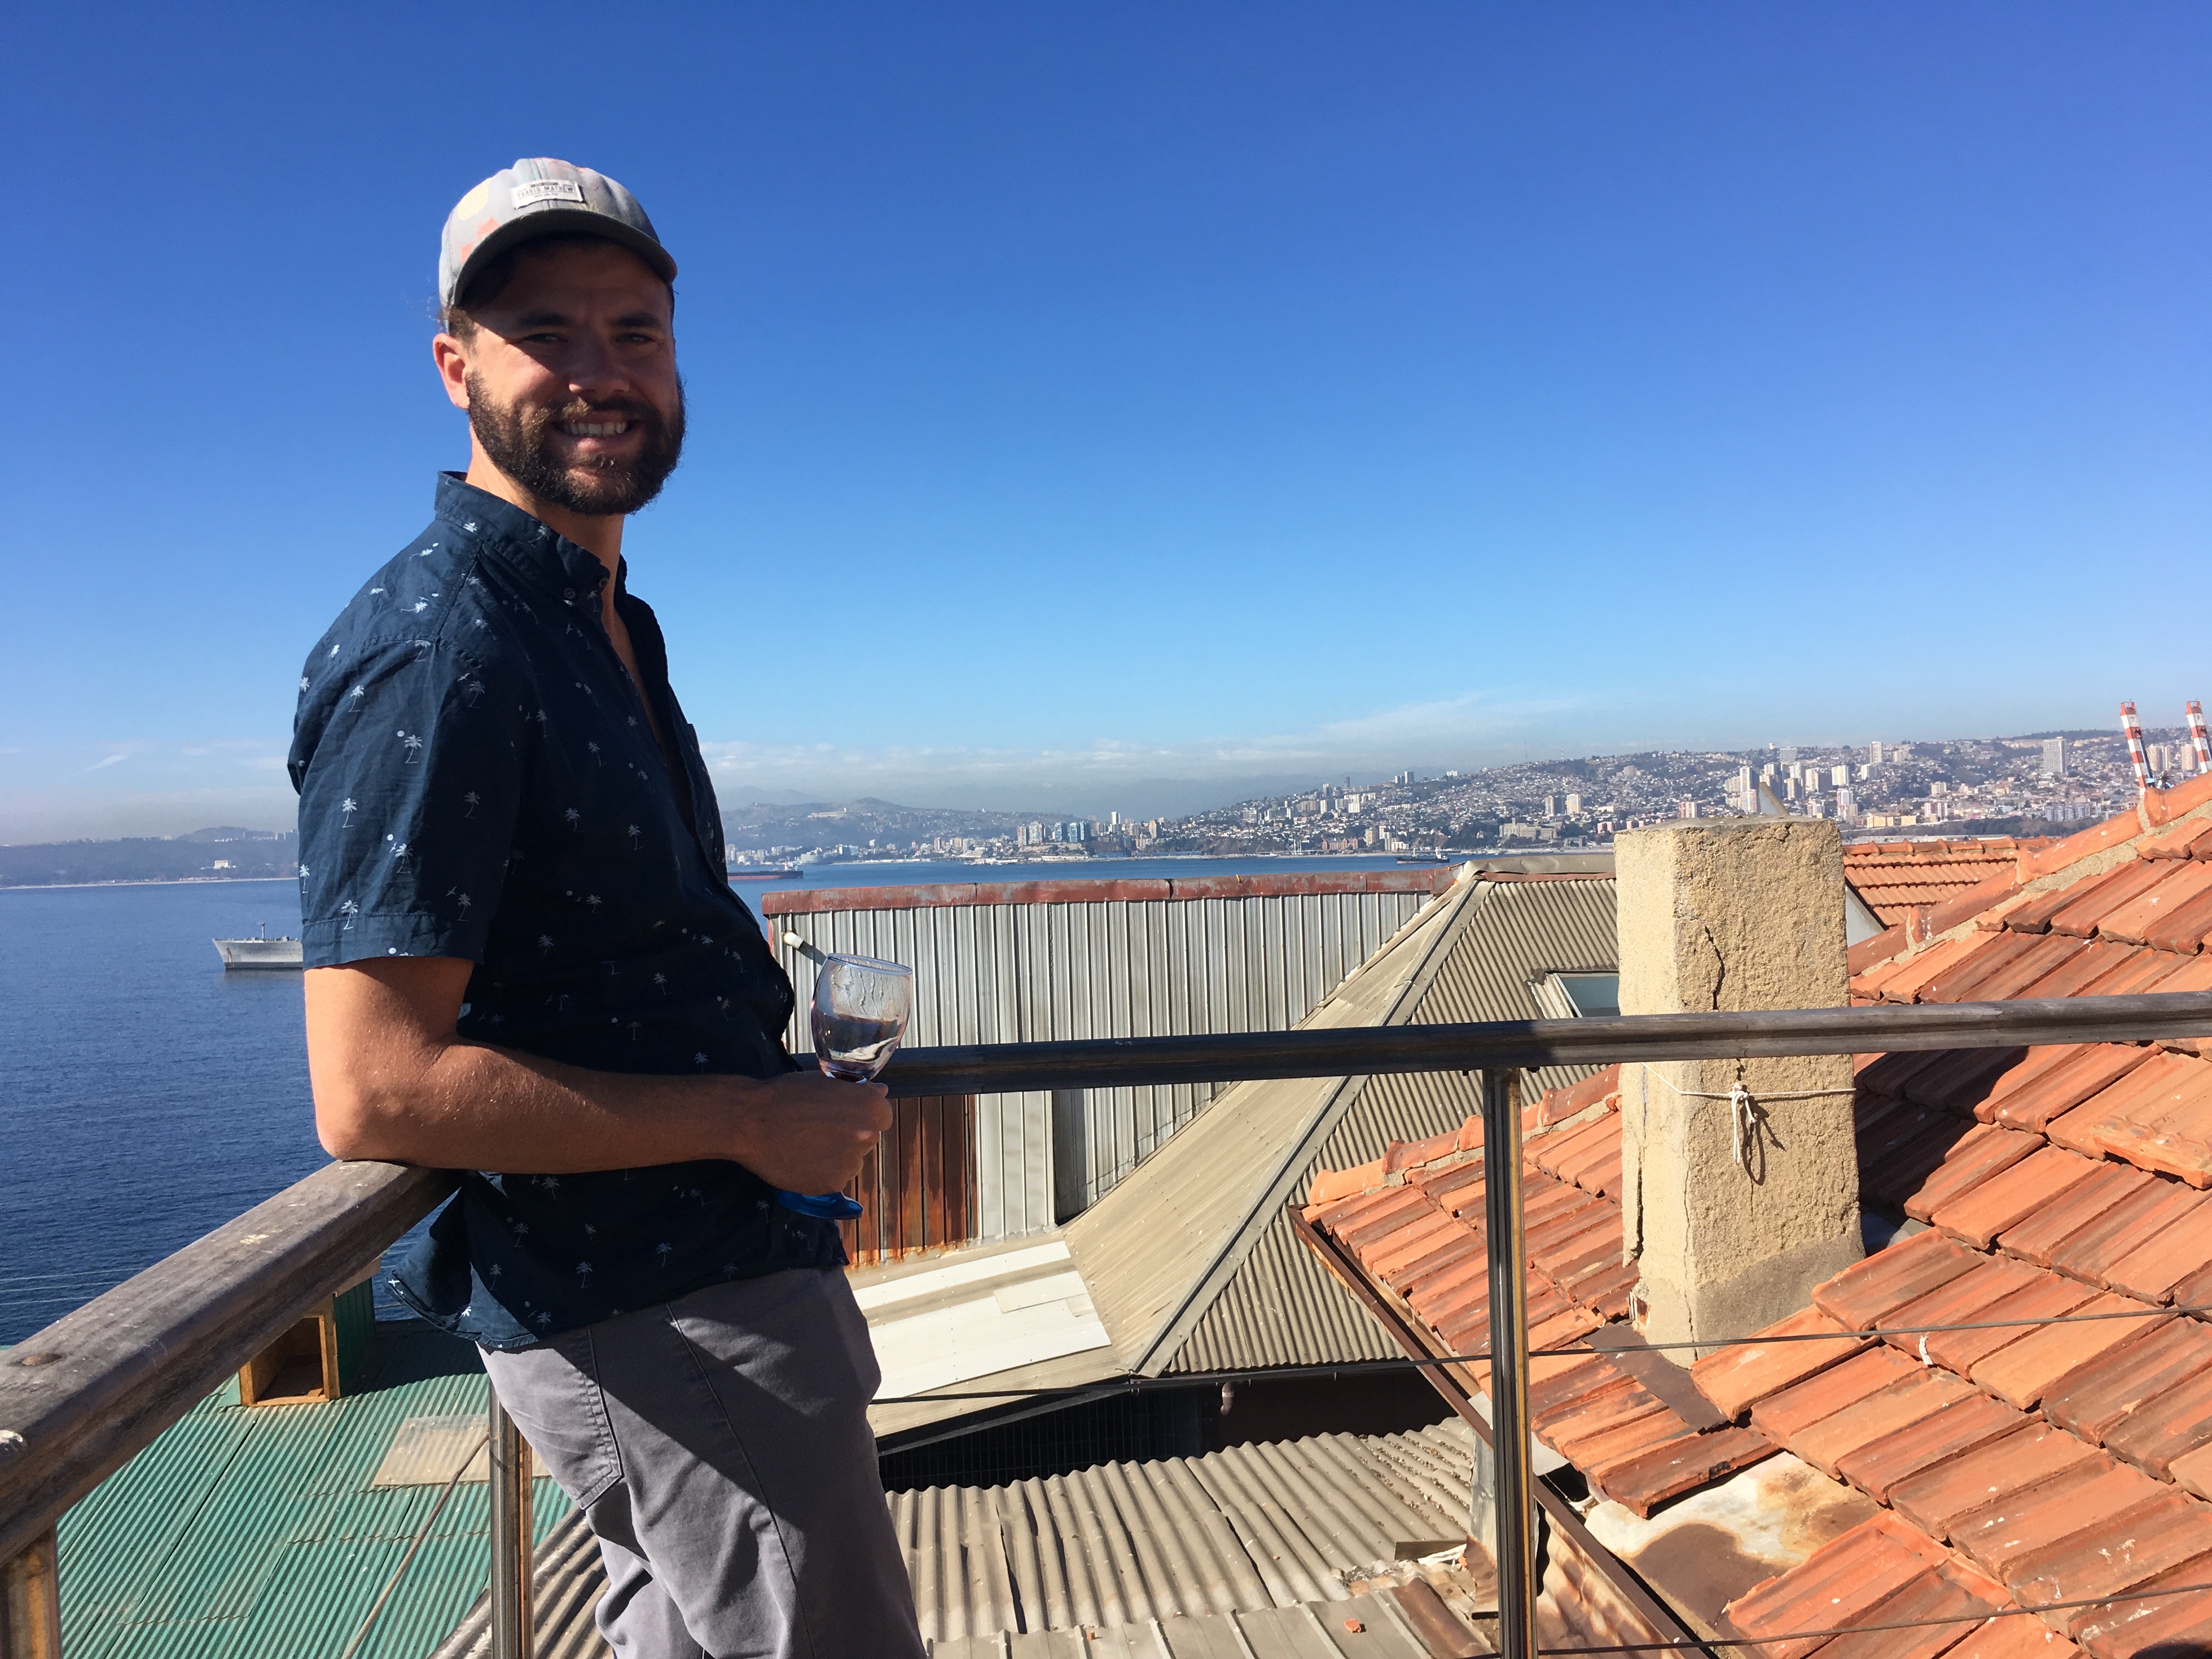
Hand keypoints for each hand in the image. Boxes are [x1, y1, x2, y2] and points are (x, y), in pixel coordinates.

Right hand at [727, 1071, 891, 1193]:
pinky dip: (820, 1174)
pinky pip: (833, 1179)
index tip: (843, 1118)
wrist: (752, 1121)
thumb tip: (882, 1092)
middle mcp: (867, 1135)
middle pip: (866, 1140)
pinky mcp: (832, 1184)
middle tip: (818, 1132)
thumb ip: (857, 1091)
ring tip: (805, 1146)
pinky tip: (800, 1161)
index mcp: (870, 1106)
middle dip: (848, 1137)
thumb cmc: (786, 1095)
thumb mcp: (824, 1082)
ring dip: (835, 1158)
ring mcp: (851, 1162)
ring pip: (850, 1162)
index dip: (862, 1117)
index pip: (883, 1117)